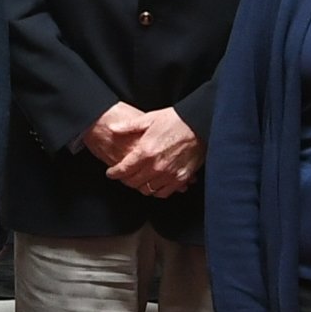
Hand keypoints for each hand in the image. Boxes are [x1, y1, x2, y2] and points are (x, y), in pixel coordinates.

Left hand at [81, 102, 203, 197]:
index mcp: (145, 151)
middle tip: (124, 176)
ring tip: (139, 179)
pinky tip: (154, 183)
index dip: (114, 173)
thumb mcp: (149, 119)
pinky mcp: (181, 178)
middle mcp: (156, 166)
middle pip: (133, 182)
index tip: (111, 173)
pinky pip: (164, 192)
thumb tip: (112, 129)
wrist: (200, 124)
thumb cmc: (176, 120)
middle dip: (125, 180)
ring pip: (147, 190)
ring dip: (140, 186)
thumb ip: (128, 126)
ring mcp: (169, 174)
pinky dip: (156, 190)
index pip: (123, 170)